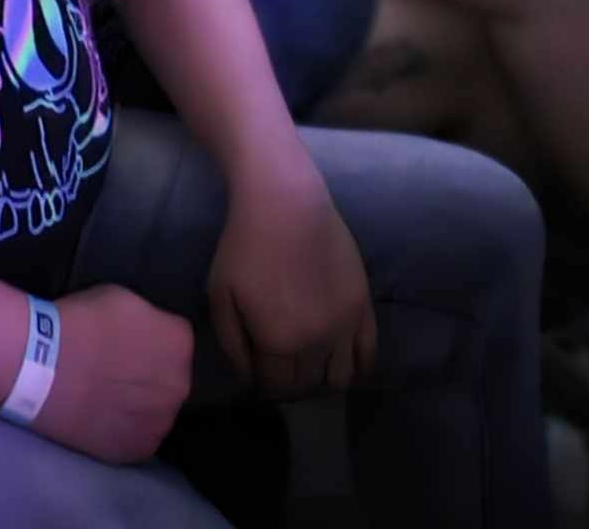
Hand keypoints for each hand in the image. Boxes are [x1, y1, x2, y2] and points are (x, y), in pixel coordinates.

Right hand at [34, 285, 192, 463]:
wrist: (44, 367)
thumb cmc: (83, 322)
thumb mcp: (125, 299)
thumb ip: (149, 320)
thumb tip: (150, 335)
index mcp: (180, 344)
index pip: (177, 337)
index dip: (152, 335)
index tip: (129, 338)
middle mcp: (180, 386)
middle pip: (171, 377)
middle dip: (152, 372)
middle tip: (119, 368)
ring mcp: (161, 423)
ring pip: (157, 409)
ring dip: (141, 403)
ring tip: (108, 395)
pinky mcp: (138, 450)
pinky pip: (139, 435)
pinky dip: (125, 427)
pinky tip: (102, 416)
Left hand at [206, 177, 376, 401]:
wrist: (285, 202)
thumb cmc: (244, 245)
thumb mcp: (220, 294)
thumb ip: (232, 344)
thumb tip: (248, 379)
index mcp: (278, 342)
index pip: (276, 386)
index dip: (266, 384)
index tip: (260, 373)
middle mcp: (316, 342)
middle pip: (306, 383)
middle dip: (291, 382)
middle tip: (282, 366)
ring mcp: (344, 326)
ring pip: (339, 378)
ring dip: (323, 378)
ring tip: (310, 364)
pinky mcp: (363, 307)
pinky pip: (369, 355)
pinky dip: (357, 368)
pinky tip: (343, 364)